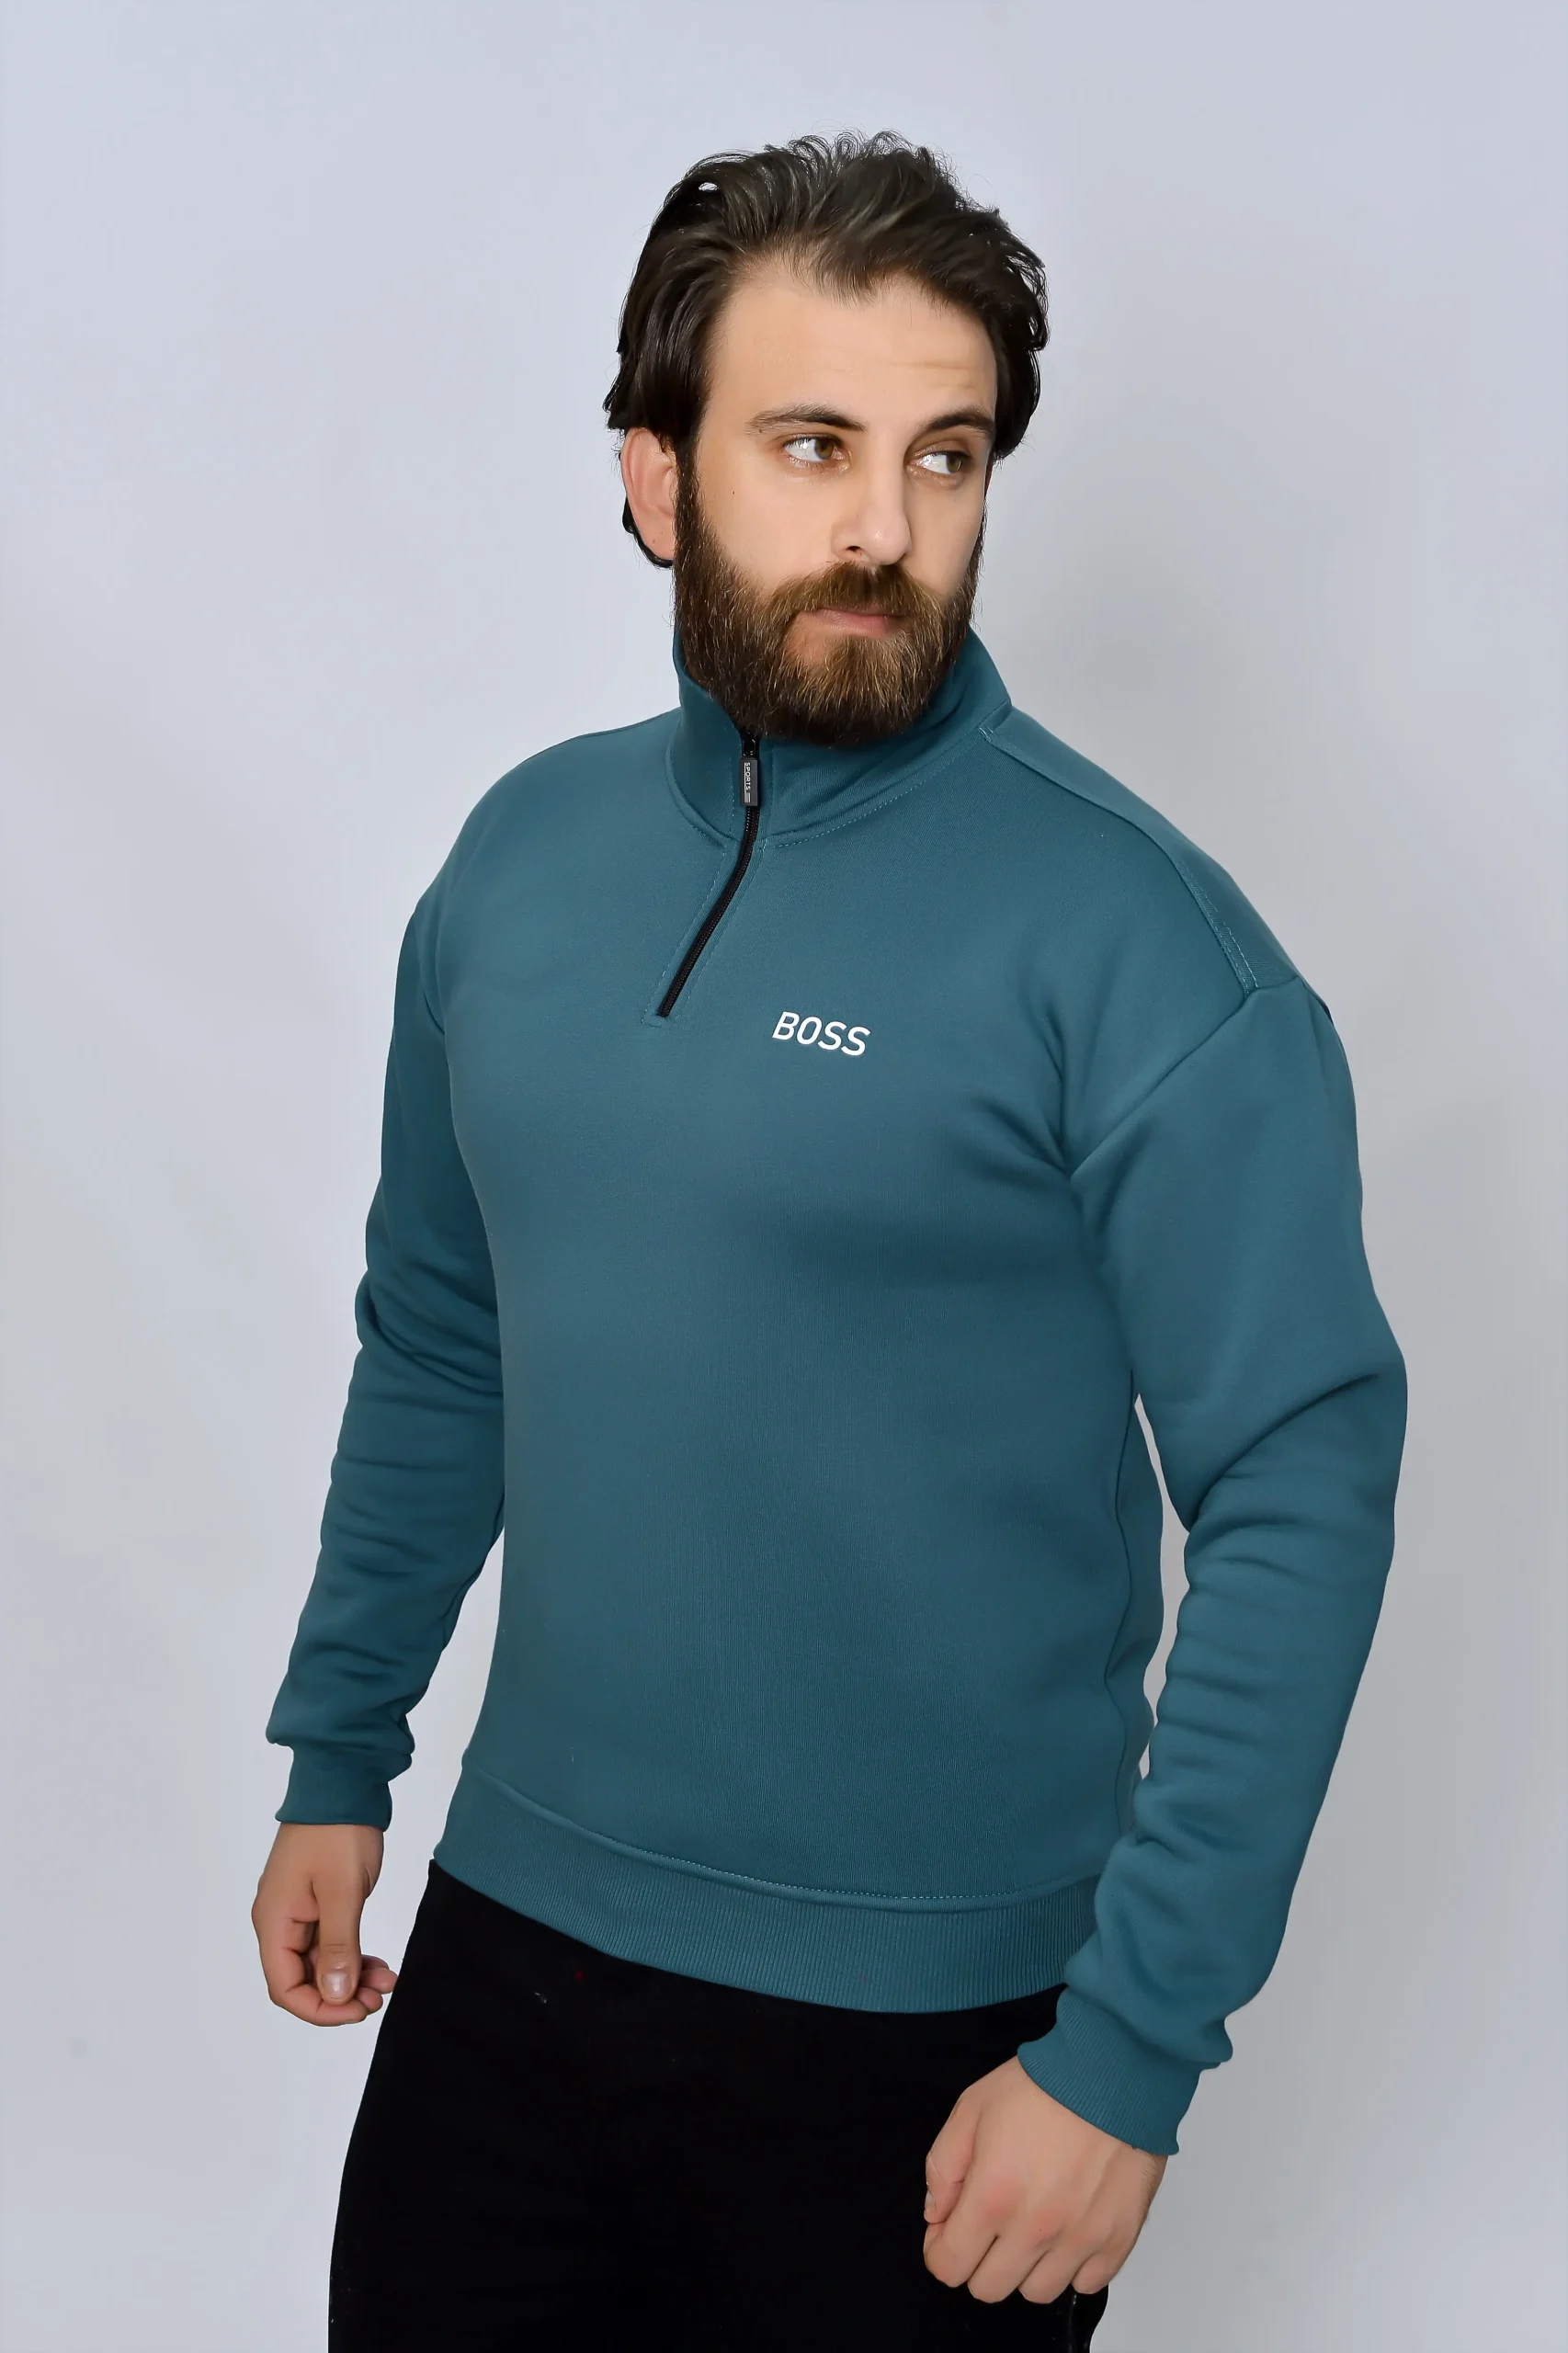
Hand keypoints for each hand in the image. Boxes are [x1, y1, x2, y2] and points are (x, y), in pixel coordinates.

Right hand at [251, 1821, 398, 2024]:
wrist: (342, 1782)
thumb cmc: (337, 1831)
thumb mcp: (342, 1892)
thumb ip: (339, 1946)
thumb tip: (334, 1996)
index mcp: (274, 1922)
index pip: (285, 1988)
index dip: (320, 2009)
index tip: (357, 2010)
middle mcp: (279, 1921)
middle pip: (303, 1979)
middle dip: (341, 1994)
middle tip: (380, 1996)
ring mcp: (298, 1911)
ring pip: (321, 1962)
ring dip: (351, 1977)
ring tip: (387, 1980)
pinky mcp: (317, 1902)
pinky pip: (331, 1942)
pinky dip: (353, 1955)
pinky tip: (379, 1964)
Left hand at [922, 2056, 1165, 2303]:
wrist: (1113, 2074)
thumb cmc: (1042, 2086)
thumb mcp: (971, 2107)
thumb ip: (944, 2166)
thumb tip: (937, 2214)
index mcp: (992, 2197)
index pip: (949, 2266)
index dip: (940, 2250)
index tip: (949, 2230)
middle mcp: (1035, 2229)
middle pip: (989, 2288)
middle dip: (979, 2260)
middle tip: (990, 2224)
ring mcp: (1079, 2240)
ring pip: (1037, 2292)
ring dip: (1027, 2266)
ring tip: (1033, 2224)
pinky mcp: (1117, 2240)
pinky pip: (1087, 2284)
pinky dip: (1073, 2265)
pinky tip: (1069, 2228)